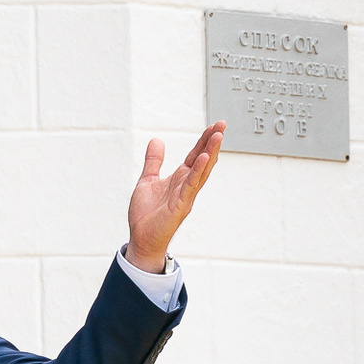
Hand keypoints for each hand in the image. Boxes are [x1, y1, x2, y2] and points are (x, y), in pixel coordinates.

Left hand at [128, 123, 225, 273]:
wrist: (141, 239)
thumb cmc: (146, 214)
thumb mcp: (147, 180)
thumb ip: (154, 161)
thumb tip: (157, 140)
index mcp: (180, 178)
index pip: (196, 155)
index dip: (204, 140)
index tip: (215, 125)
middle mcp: (186, 185)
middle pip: (203, 160)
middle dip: (212, 142)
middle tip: (222, 124)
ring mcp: (186, 195)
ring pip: (201, 171)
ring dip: (210, 153)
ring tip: (218, 136)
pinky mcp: (180, 205)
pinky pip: (191, 186)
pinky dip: (197, 172)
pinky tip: (203, 158)